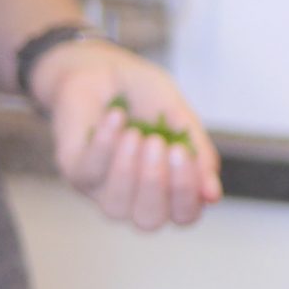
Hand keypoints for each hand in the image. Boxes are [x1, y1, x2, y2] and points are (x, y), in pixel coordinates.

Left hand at [30, 38, 221, 229]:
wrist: (102, 68)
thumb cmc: (145, 96)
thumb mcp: (181, 115)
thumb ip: (198, 153)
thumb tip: (212, 196)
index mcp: (168, 189)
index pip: (184, 215)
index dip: (186, 193)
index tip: (182, 152)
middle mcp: (136, 197)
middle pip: (149, 220)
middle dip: (155, 183)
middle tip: (158, 143)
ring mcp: (102, 189)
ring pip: (115, 208)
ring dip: (127, 171)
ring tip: (135, 133)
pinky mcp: (75, 172)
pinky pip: (88, 172)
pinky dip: (105, 144)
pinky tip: (115, 117)